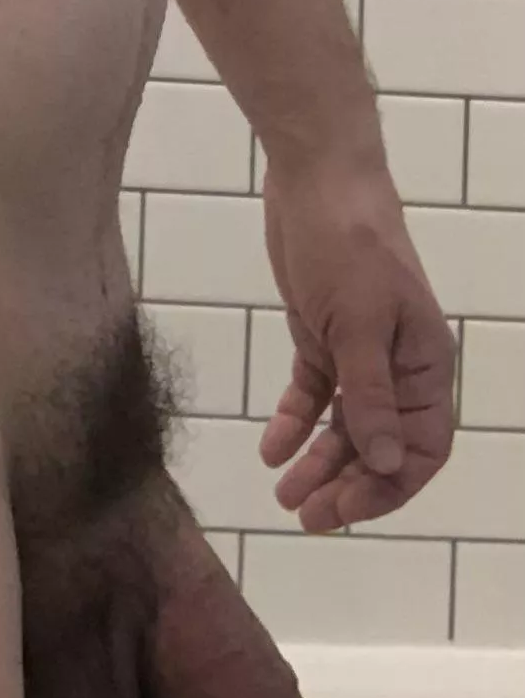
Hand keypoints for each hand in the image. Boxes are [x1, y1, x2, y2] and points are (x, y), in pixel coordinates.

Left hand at [260, 157, 455, 531]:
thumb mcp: (358, 325)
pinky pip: (313, 393)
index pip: (423, 446)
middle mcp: (399, 365)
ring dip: (317, 462)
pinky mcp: (323, 336)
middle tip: (305, 517)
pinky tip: (270, 449)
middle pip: (379, 444)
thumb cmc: (348, 246)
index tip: (347, 511)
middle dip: (347, 484)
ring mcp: (360, 352)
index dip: (389, 486)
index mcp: (426, 364)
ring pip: (344, 425)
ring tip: (284, 494)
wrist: (315, 180)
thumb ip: (369, 397)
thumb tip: (384, 463)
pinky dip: (294, 423)